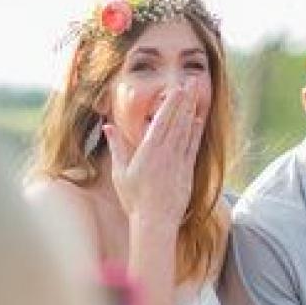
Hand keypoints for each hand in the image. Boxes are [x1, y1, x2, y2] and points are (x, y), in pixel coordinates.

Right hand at [103, 82, 203, 226]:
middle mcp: (165, 154)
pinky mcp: (187, 171)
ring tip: (195, 95)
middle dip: (183, 102)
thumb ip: (117, 147)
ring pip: (186, 132)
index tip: (175, 89)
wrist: (155, 221)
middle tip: (189, 83)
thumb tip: (108, 126)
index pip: (161, 122)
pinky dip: (195, 132)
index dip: (170, 104)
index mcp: (148, 152)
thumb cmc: (134, 199)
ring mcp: (178, 162)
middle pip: (176, 122)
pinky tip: (197, 120)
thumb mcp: (120, 172)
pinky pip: (192, 146)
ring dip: (190, 111)